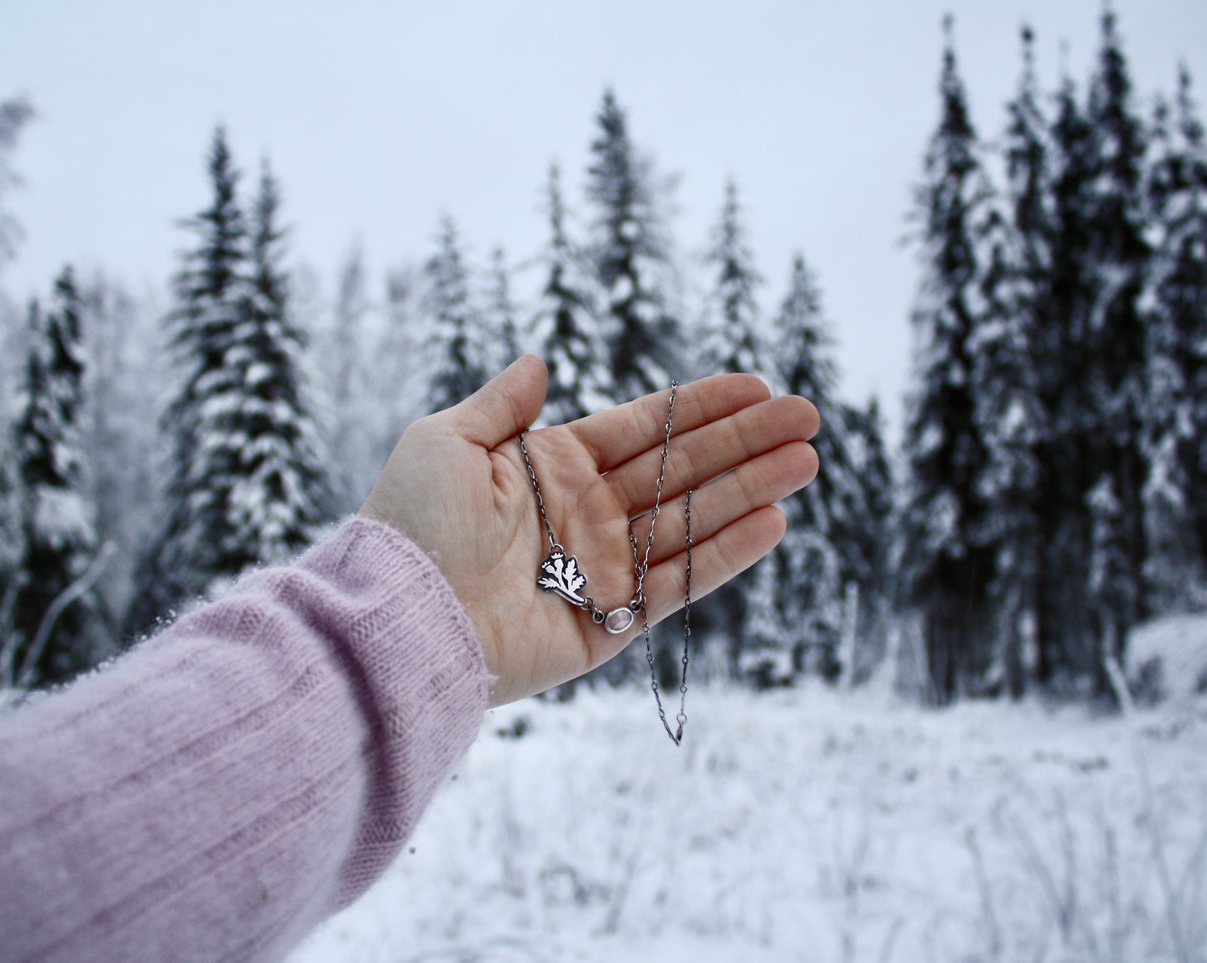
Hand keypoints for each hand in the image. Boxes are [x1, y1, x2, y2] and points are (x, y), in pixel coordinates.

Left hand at [359, 355, 819, 705]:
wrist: (400, 615)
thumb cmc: (413, 523)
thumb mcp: (446, 440)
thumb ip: (502, 403)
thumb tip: (539, 360)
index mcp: (549, 468)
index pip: (642, 429)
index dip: (699, 408)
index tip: (754, 387)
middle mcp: (583, 516)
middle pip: (680, 471)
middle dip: (745, 444)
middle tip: (807, 418)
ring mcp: (600, 570)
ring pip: (691, 522)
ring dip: (750, 491)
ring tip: (806, 461)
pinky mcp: (608, 625)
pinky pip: (677, 584)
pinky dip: (725, 555)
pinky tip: (772, 521)